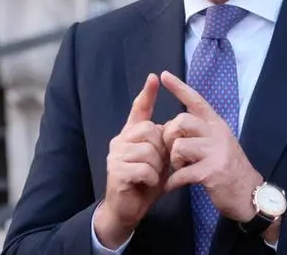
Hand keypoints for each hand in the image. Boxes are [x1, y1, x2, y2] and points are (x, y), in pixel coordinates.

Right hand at [94, 73, 167, 246]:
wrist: (127, 210)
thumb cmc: (144, 183)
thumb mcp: (157, 159)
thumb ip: (161, 143)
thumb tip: (170, 126)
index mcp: (130, 135)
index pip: (138, 109)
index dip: (147, 94)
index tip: (154, 77)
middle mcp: (120, 140)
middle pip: (150, 130)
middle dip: (161, 150)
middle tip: (157, 166)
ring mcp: (115, 155)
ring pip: (149, 150)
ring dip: (157, 167)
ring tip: (151, 177)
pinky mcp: (116, 172)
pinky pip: (144, 168)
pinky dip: (151, 178)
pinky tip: (146, 184)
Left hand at [159, 71, 262, 222]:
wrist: (249, 195)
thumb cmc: (229, 169)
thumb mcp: (220, 143)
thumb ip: (202, 132)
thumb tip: (175, 125)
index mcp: (218, 125)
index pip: (197, 100)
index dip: (179, 88)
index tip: (164, 74)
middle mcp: (218, 134)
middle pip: (182, 121)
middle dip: (170, 136)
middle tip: (174, 152)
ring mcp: (216, 152)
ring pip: (179, 145)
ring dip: (173, 161)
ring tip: (180, 169)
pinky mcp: (211, 172)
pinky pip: (181, 172)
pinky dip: (173, 182)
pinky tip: (174, 186)